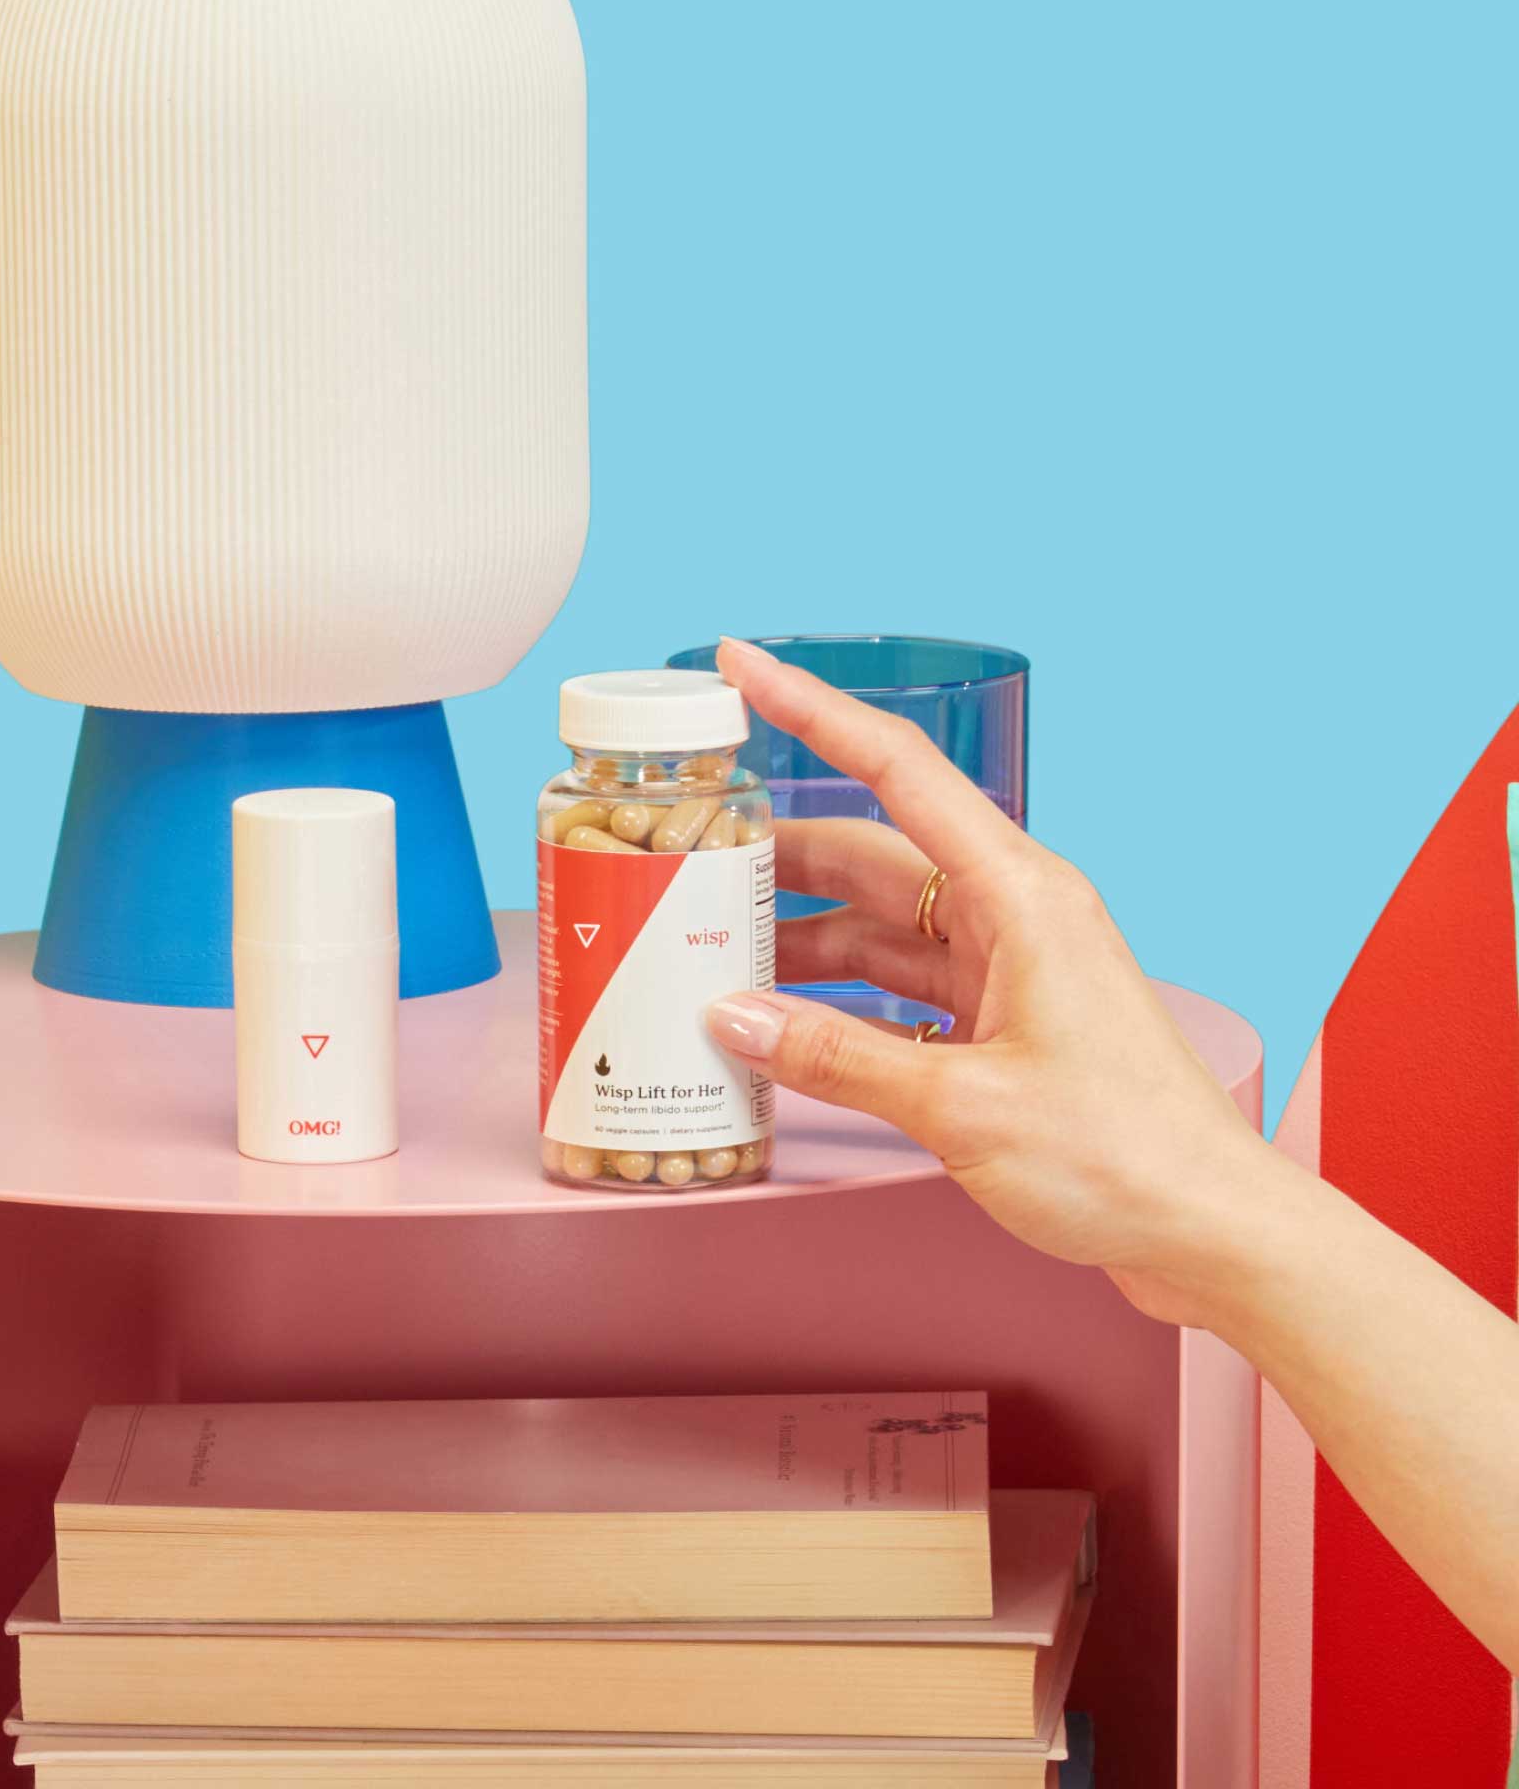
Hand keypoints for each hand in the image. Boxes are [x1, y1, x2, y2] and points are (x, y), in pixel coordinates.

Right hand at [703, 636, 1289, 1329]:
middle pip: (870, 852)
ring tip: (713, 947)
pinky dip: (839, 997)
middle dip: (777, 852)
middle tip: (686, 855)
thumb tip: (734, 1017)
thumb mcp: (962, 1106)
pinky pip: (900, 985)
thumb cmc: (1125, 1156)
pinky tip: (782, 1018)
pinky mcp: (1002, 1021)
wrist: (1211, 1233)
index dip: (810, 709)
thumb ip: (838, 1058)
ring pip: (879, 922)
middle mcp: (1012, 912)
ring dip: (801, 934)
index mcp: (1018, 893)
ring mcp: (1008, 967)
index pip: (896, 769)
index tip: (741, 665)